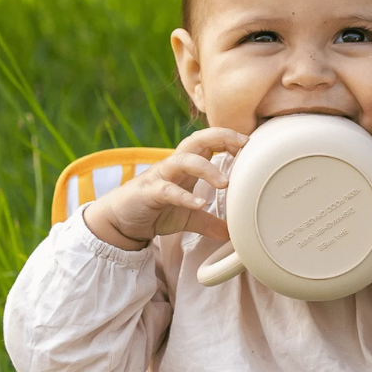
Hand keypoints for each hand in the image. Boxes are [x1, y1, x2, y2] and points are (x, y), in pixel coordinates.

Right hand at [84, 127, 247, 249]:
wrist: (122, 221)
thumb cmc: (155, 211)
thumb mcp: (188, 217)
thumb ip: (209, 221)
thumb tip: (232, 234)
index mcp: (186, 166)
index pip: (208, 142)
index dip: (227, 138)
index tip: (249, 144)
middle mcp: (174, 166)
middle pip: (197, 139)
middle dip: (221, 137)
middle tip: (243, 146)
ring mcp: (160, 177)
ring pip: (183, 160)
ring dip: (206, 168)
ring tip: (225, 183)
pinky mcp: (149, 193)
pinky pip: (168, 190)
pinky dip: (185, 197)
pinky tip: (200, 204)